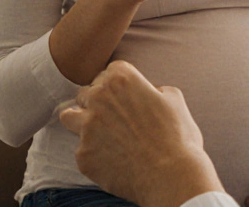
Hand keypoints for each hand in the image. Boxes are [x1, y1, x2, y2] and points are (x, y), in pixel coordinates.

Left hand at [60, 61, 223, 206]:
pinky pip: (82, 150)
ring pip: (70, 116)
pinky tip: (114, 161)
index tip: (127, 98)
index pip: (109, 71)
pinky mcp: (83, 154)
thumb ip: (153, 88)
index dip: (119, 85)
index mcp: (121, 79)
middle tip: (116, 120)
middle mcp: (99, 98)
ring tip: (99, 135)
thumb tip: (147, 91)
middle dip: (99, 103)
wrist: (172, 177)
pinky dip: (95, 155)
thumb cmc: (178, 138)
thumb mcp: (174, 99)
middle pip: (87, 92)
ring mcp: (87, 127)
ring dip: (82, 123)